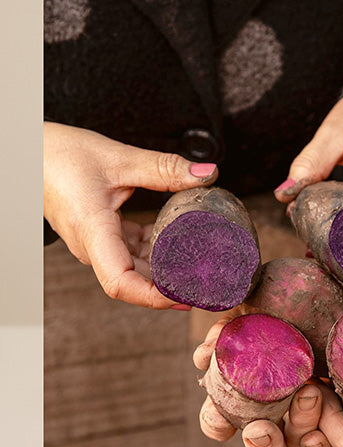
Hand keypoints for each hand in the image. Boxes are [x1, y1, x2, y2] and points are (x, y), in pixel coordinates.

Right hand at [43, 122, 218, 307]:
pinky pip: (132, 253)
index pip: (122, 284)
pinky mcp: (102, 235)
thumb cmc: (60, 154)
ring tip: (202, 269)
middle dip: (170, 289)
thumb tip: (207, 173)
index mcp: (93, 233)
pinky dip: (157, 251)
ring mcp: (97, 244)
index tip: (186, 294)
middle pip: (134, 283)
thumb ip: (164, 167)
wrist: (31, 150)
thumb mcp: (119, 157)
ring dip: (166, 270)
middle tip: (208, 285)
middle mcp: (93, 247)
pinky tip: (181, 245)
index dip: (155, 297)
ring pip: (136, 269)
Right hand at [193, 316, 337, 446]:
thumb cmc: (281, 312)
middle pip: (260, 444)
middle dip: (259, 442)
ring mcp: (304, 417)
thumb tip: (203, 356)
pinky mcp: (335, 420)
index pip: (220, 421)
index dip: (216, 424)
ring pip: (296, 443)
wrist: (325, 305)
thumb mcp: (249, 315)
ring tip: (310, 393)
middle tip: (260, 428)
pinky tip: (322, 432)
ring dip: (299, 426)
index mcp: (244, 394)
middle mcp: (272, 412)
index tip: (220, 417)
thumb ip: (223, 333)